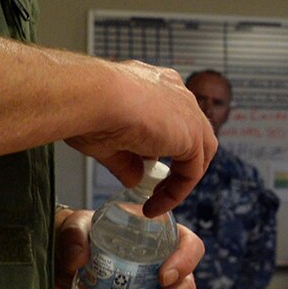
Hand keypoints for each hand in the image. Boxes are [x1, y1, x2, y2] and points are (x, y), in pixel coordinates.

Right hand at [63, 59, 216, 216]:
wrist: (93, 98)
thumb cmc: (88, 110)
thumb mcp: (107, 140)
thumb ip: (127, 160)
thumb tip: (134, 178)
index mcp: (156, 84)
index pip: (169, 117)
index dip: (160, 144)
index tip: (143, 167)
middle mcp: (176, 92)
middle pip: (192, 131)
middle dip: (179, 161)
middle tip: (159, 185)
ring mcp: (188, 110)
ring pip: (199, 150)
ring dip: (182, 178)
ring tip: (160, 199)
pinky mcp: (192, 134)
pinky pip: (193, 171)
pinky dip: (177, 191)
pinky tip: (156, 203)